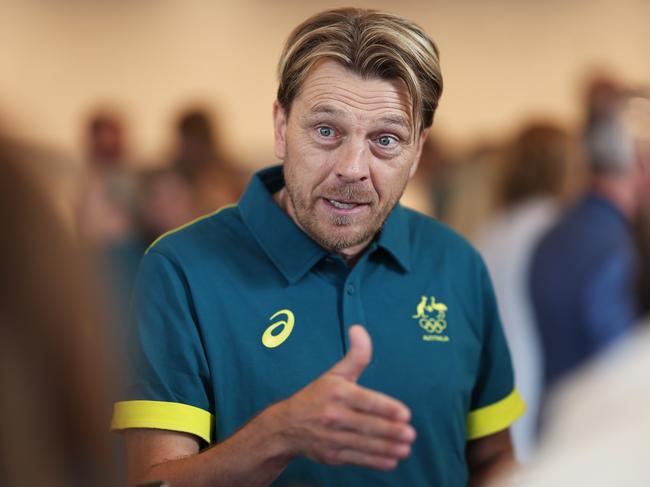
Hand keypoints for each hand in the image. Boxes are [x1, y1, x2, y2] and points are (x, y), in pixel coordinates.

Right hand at [273, 325, 415, 469]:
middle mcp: (333, 415)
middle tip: (410, 434)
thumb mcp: (335, 374)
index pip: (365, 401)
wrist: (286, 426)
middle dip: (391, 431)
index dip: (386, 408)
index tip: (405, 414)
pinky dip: (374, 461)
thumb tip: (359, 329)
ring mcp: (332, 437)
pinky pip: (357, 458)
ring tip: (405, 449)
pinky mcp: (332, 455)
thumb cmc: (317, 396)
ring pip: (364, 444)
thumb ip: (355, 355)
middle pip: (367, 425)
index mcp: (337, 393)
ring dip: (387, 448)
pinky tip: (391, 461)